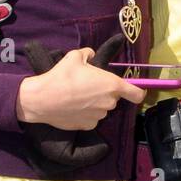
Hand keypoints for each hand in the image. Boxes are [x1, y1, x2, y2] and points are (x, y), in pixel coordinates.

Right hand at [16, 45, 144, 131]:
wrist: (42, 99)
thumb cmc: (62, 76)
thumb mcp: (75, 56)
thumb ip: (89, 54)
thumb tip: (91, 55)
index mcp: (112, 85)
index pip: (137, 94)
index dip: (138, 92)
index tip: (135, 90)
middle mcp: (109, 102)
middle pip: (114, 98)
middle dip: (105, 93)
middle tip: (88, 86)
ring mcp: (99, 116)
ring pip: (102, 108)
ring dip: (95, 103)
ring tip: (77, 97)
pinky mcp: (88, 126)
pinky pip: (92, 118)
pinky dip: (86, 114)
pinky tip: (73, 107)